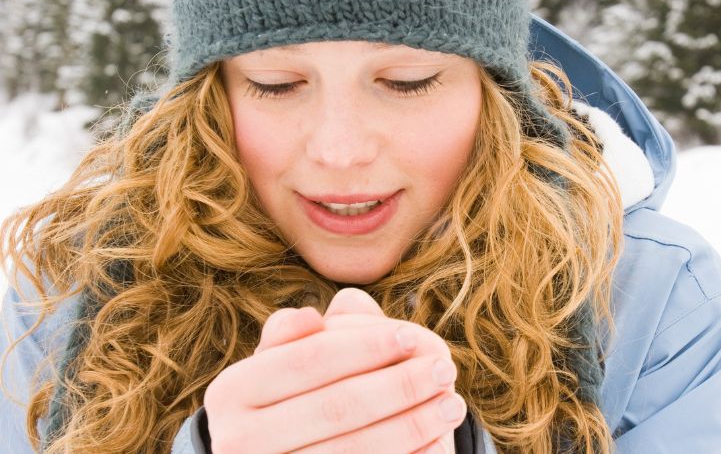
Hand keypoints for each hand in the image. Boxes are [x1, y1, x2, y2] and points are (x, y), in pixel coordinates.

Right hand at [203, 289, 463, 452]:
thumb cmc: (292, 400)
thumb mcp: (285, 362)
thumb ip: (299, 334)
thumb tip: (312, 317)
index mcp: (231, 392)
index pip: (309, 358)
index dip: (365, 345)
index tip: (413, 334)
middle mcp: (237, 440)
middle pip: (336, 405)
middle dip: (398, 385)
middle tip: (445, 369)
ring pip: (353, 450)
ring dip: (412, 426)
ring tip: (452, 405)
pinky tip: (437, 443)